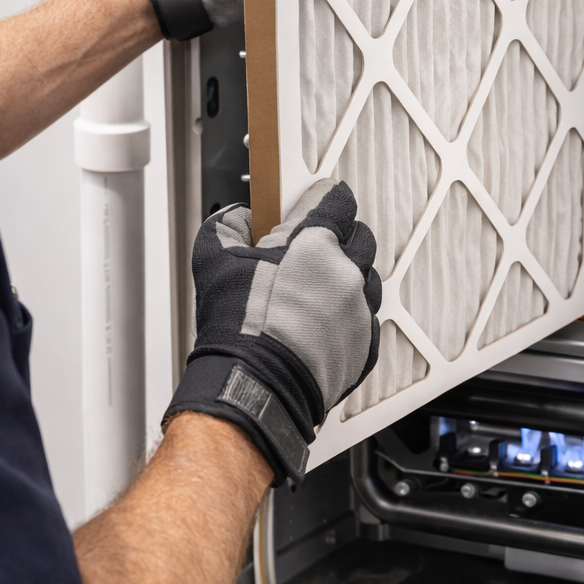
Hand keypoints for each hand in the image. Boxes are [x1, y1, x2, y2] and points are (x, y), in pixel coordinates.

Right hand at [164, 180, 381, 483]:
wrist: (255, 385)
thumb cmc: (239, 328)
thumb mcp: (213, 259)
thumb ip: (226, 224)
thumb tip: (237, 218)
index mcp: (316, 244)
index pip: (337, 202)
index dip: (328, 199)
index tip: (324, 200)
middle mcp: (347, 274)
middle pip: (362, 239)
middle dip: (345, 237)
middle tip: (322, 247)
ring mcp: (361, 311)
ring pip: (370, 281)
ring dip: (351, 278)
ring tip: (322, 290)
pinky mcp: (365, 346)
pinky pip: (367, 321)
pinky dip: (352, 318)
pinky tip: (328, 323)